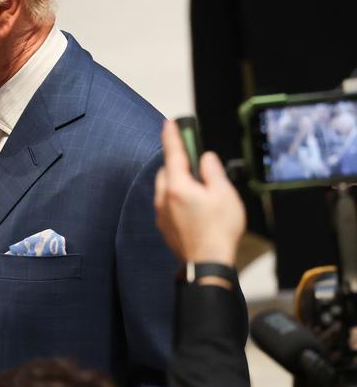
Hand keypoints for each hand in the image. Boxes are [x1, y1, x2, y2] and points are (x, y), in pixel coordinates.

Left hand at [154, 120, 244, 264]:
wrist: (207, 263)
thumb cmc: (219, 229)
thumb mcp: (224, 194)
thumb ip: (212, 172)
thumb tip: (205, 158)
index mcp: (178, 186)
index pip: (173, 153)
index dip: (172, 136)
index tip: (169, 122)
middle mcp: (164, 198)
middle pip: (167, 171)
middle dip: (178, 164)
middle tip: (195, 162)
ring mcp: (161, 213)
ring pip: (165, 188)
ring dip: (177, 182)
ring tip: (198, 189)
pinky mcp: (164, 226)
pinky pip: (167, 204)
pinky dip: (176, 198)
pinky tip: (193, 207)